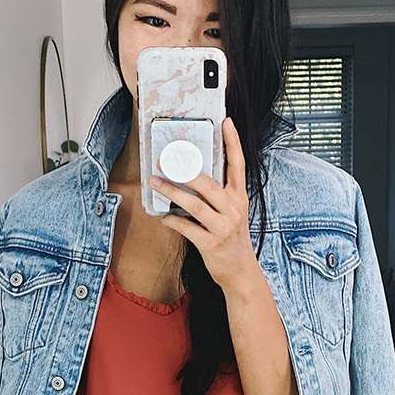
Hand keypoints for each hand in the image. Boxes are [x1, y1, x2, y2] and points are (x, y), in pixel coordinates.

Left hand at [150, 116, 259, 291]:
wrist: (241, 272)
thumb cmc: (231, 239)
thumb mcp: (232, 213)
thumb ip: (218, 195)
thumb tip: (191, 175)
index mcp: (239, 197)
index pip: (238, 165)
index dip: (233, 143)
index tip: (226, 122)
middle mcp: (233, 209)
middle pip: (207, 183)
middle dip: (183, 170)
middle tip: (163, 161)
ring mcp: (223, 227)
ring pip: (193, 204)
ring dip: (170, 192)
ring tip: (154, 183)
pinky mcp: (211, 245)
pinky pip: (187, 229)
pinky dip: (172, 222)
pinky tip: (163, 218)